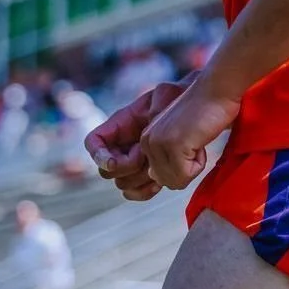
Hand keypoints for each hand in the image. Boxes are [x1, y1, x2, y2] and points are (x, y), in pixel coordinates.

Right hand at [85, 83, 187, 201]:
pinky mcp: (148, 174)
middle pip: (106, 171)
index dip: (97, 155)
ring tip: (158, 165)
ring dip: (139, 179)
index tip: (112, 162)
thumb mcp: (166, 95)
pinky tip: (159, 182)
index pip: (93, 142)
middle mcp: (122, 146)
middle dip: (126, 167)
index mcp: (119, 125)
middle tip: (146, 155)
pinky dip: (145, 192)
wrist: (196, 111)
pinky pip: (136, 192)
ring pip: (122, 183)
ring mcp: (134, 162)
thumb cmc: (178, 99)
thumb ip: (155, 111)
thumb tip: (146, 138)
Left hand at [140, 73, 240, 189]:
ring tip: (197, 139)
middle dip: (188, 168)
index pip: (160, 176)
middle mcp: (147, 142)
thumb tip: (158, 180)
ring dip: (194, 166)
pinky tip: (200, 140)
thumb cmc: (206, 112)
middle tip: (196, 141)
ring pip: (176, 180)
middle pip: (167, 181)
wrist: (217, 90)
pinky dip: (199, 163)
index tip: (190, 142)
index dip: (183, 166)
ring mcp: (158, 143)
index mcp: (147, 140)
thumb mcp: (180, 137)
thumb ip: (168, 157)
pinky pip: (185, 175)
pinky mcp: (172, 145)